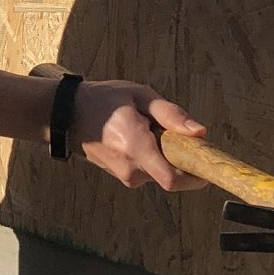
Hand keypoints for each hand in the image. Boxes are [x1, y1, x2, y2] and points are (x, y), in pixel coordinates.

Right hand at [73, 79, 210, 192]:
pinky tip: (141, 137)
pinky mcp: (124, 177)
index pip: (172, 179)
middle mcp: (130, 168)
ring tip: (150, 129)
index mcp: (135, 147)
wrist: (67, 115)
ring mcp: (125, 176)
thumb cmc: (103, 101)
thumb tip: (199, 132)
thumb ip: (170, 114)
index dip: (196, 175)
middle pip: (173, 175)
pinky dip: (155, 157)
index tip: (206, 161)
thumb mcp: (140, 95)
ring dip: (166, 155)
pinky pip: (150, 171)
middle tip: (174, 132)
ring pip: (162, 173)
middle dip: (181, 157)